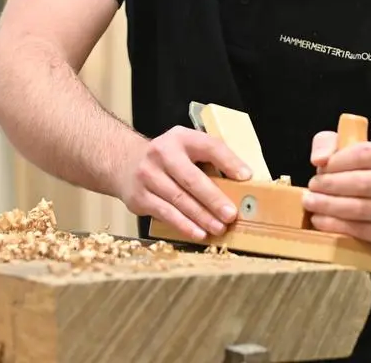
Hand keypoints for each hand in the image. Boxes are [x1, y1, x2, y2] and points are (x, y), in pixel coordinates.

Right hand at [118, 126, 251, 241]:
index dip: (228, 161)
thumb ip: (210, 159)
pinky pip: (165, 213)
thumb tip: (242, 181)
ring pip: (178, 199)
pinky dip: (184, 225)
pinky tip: (198, 233)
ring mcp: (148, 175)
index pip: (208, 146)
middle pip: (191, 178)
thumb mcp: (187, 147)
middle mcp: (161, 153)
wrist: (125, 162)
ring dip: (201, 217)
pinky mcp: (139, 197)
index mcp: (180, 137)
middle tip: (231, 214)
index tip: (246, 177)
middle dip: (213, 198)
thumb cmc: (168, 158)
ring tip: (219, 228)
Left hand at [302, 130, 370, 251]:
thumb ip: (328, 145)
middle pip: (362, 183)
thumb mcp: (344, 152)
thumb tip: (319, 159)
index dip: (338, 161)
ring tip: (311, 203)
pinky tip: (320, 220)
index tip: (319, 167)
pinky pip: (361, 231)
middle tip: (311, 187)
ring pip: (360, 208)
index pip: (365, 154)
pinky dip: (336, 226)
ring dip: (330, 206)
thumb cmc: (361, 176)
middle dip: (330, 185)